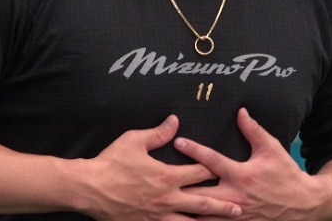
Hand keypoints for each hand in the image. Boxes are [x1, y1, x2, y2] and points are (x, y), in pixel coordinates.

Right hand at [83, 115, 243, 220]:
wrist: (90, 188)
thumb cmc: (111, 162)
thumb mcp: (134, 140)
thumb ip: (158, 133)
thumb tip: (175, 121)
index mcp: (167, 175)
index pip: (199, 171)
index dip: (215, 168)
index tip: (227, 168)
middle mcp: (168, 198)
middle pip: (203, 202)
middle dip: (223, 205)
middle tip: (241, 208)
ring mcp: (158, 215)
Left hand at [174, 108, 331, 220]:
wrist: (303, 204)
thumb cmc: (285, 174)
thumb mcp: (272, 148)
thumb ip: (254, 130)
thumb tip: (240, 112)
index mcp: (242, 174)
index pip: (213, 161)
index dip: (194, 150)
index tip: (178, 141)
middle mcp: (236, 195)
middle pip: (200, 192)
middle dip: (181, 187)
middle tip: (160, 180)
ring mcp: (236, 214)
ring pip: (204, 216)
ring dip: (186, 210)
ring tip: (165, 205)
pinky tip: (183, 218)